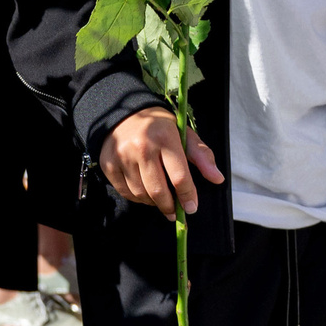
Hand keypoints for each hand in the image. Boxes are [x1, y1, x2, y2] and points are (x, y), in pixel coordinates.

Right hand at [100, 106, 222, 218]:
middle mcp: (141, 146)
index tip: (191, 208)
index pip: (179, 176)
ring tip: (160, 199)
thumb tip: (218, 178)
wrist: (124, 112)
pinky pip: (126, 192)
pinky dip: (138, 198)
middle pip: (158, 191)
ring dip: (154, 202)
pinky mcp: (108, 163)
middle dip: (170, 206)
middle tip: (175, 212)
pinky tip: (145, 192)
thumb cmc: (159, 126)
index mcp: (164, 137)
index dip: (188, 196)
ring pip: (141, 194)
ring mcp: (122, 156)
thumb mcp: (183, 133)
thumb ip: (201, 156)